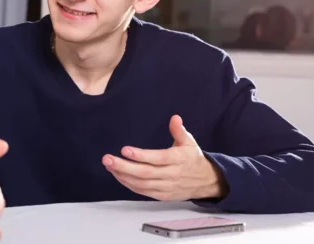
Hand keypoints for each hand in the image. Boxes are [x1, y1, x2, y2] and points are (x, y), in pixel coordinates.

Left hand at [102, 115, 227, 200]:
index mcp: (178, 159)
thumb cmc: (192, 158)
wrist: (205, 181)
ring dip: (123, 176)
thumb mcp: (189, 142)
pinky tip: (118, 175)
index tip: (125, 150)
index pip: (157, 158)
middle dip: (124, 167)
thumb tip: (175, 118)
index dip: (141, 155)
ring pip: (141, 184)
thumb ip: (179, 130)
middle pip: (145, 173)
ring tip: (109, 166)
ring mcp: (166, 187)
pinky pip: (142, 191)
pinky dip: (128, 184)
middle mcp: (171, 174)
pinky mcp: (162, 195)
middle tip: (107, 159)